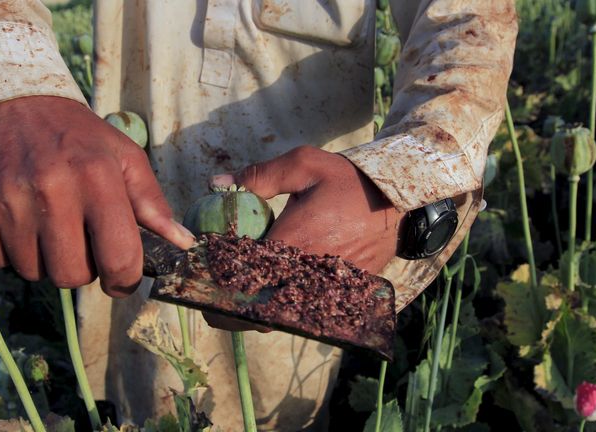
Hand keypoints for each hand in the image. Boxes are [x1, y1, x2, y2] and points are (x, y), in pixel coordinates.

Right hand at [0, 96, 194, 295]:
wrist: (6, 99)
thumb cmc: (75, 134)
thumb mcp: (123, 156)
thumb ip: (152, 203)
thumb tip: (183, 243)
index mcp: (98, 177)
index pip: (119, 258)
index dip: (125, 280)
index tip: (121, 279)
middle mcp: (52, 189)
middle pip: (72, 276)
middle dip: (82, 269)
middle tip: (79, 242)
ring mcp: (8, 199)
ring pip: (34, 272)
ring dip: (44, 259)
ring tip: (45, 223)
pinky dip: (11, 251)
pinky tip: (18, 219)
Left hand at [203, 145, 402, 330]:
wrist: (397, 200)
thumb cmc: (348, 180)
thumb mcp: (304, 165)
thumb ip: (259, 176)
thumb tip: (217, 185)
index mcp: (294, 241)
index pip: (245, 276)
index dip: (217, 285)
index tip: (198, 283)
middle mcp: (309, 272)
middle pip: (259, 308)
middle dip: (231, 310)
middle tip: (210, 302)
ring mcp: (326, 287)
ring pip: (281, 315)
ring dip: (255, 312)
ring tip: (234, 301)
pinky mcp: (340, 293)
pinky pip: (304, 311)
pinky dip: (283, 309)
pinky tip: (269, 296)